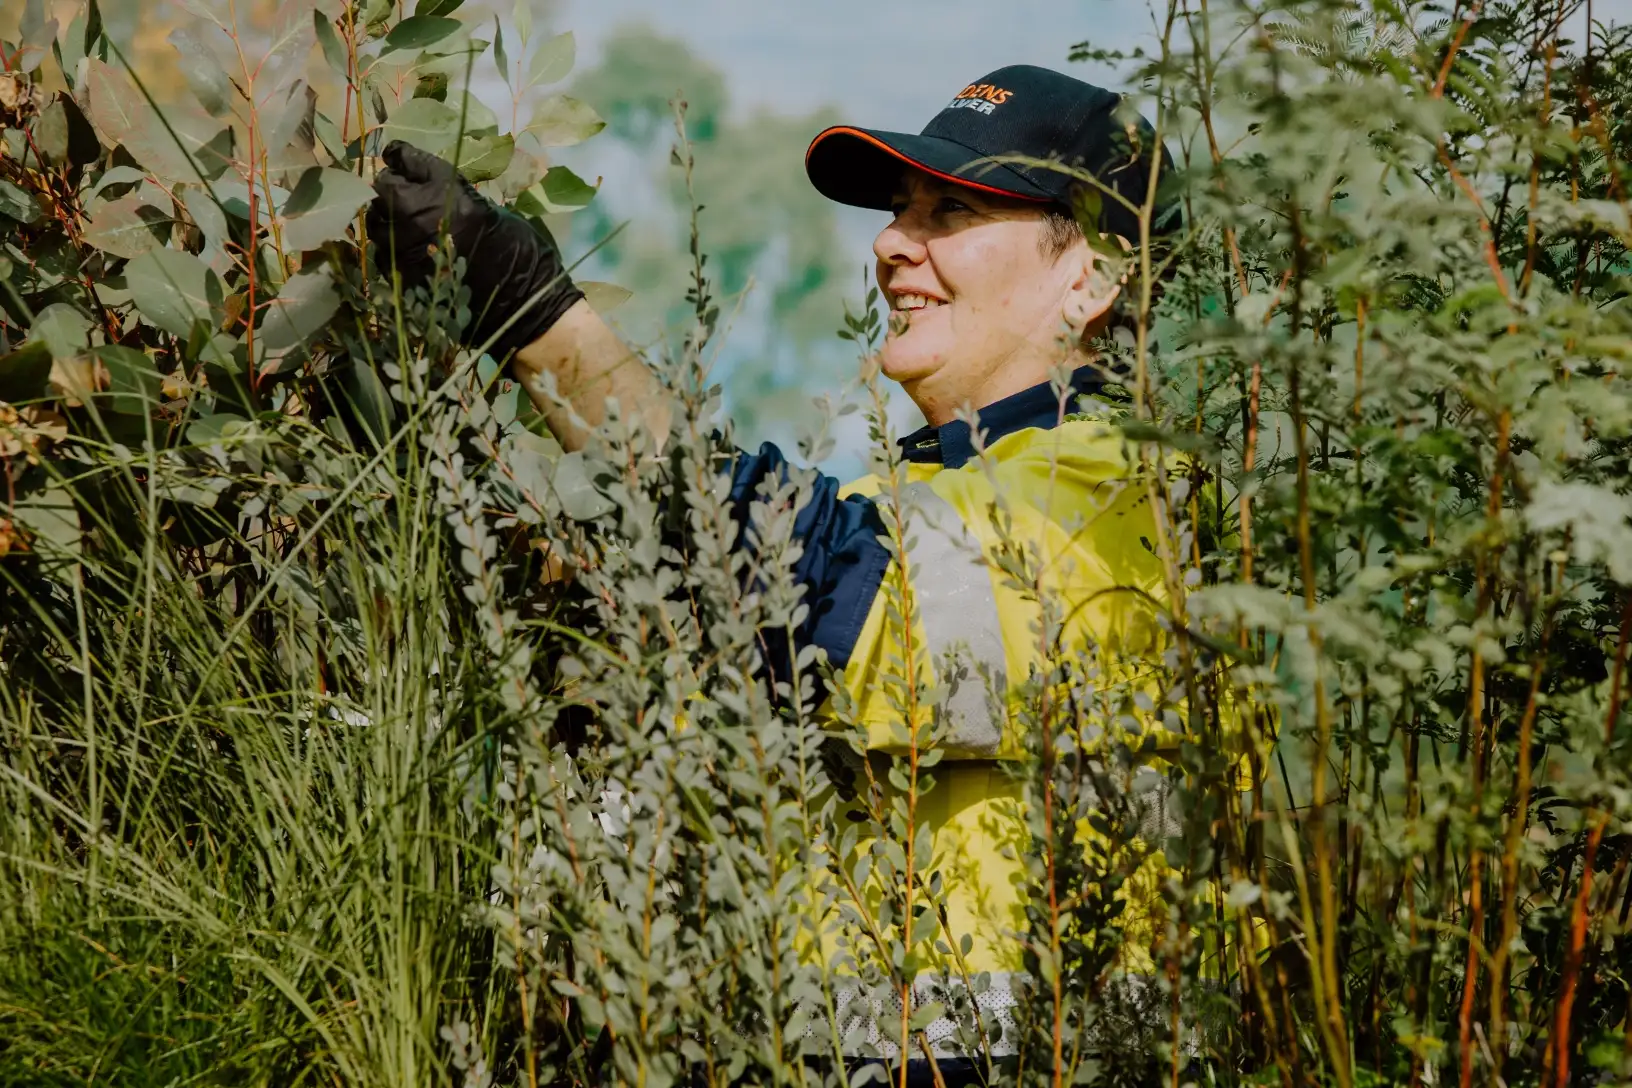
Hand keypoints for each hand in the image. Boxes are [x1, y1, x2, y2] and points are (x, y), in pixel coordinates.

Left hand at [367, 140, 583, 356]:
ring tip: (406, 229)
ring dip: (386, 221)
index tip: (400, 163)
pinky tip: (409, 252)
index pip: (402, 159)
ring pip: (376, 223)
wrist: (518, 293)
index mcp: (444, 189)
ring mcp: (406, 244)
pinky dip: (390, 249)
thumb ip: (440, 184)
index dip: (400, 161)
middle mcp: (418, 212)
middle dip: (390, 193)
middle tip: (406, 201)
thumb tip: (403, 164)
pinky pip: (382, 253)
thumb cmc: (509, 243)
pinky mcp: (402, 272)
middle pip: (382, 190)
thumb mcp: (478, 200)